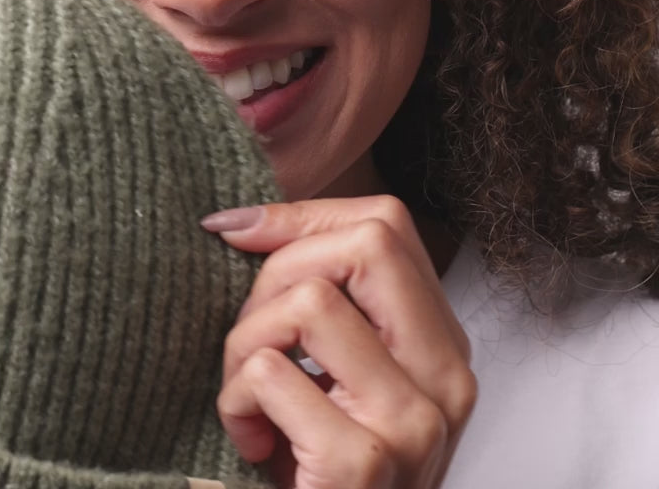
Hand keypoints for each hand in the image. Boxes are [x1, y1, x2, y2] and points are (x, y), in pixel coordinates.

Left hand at [207, 196, 475, 487]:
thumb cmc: (307, 465)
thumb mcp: (324, 368)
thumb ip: (313, 294)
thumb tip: (234, 220)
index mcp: (438, 345)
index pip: (385, 223)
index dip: (300, 216)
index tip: (234, 233)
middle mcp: (448, 377)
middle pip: (365, 242)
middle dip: (274, 273)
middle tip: (251, 341)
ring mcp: (416, 422)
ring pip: (310, 298)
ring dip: (244, 342)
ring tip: (245, 399)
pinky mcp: (368, 462)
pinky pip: (272, 372)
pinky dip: (235, 399)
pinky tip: (250, 442)